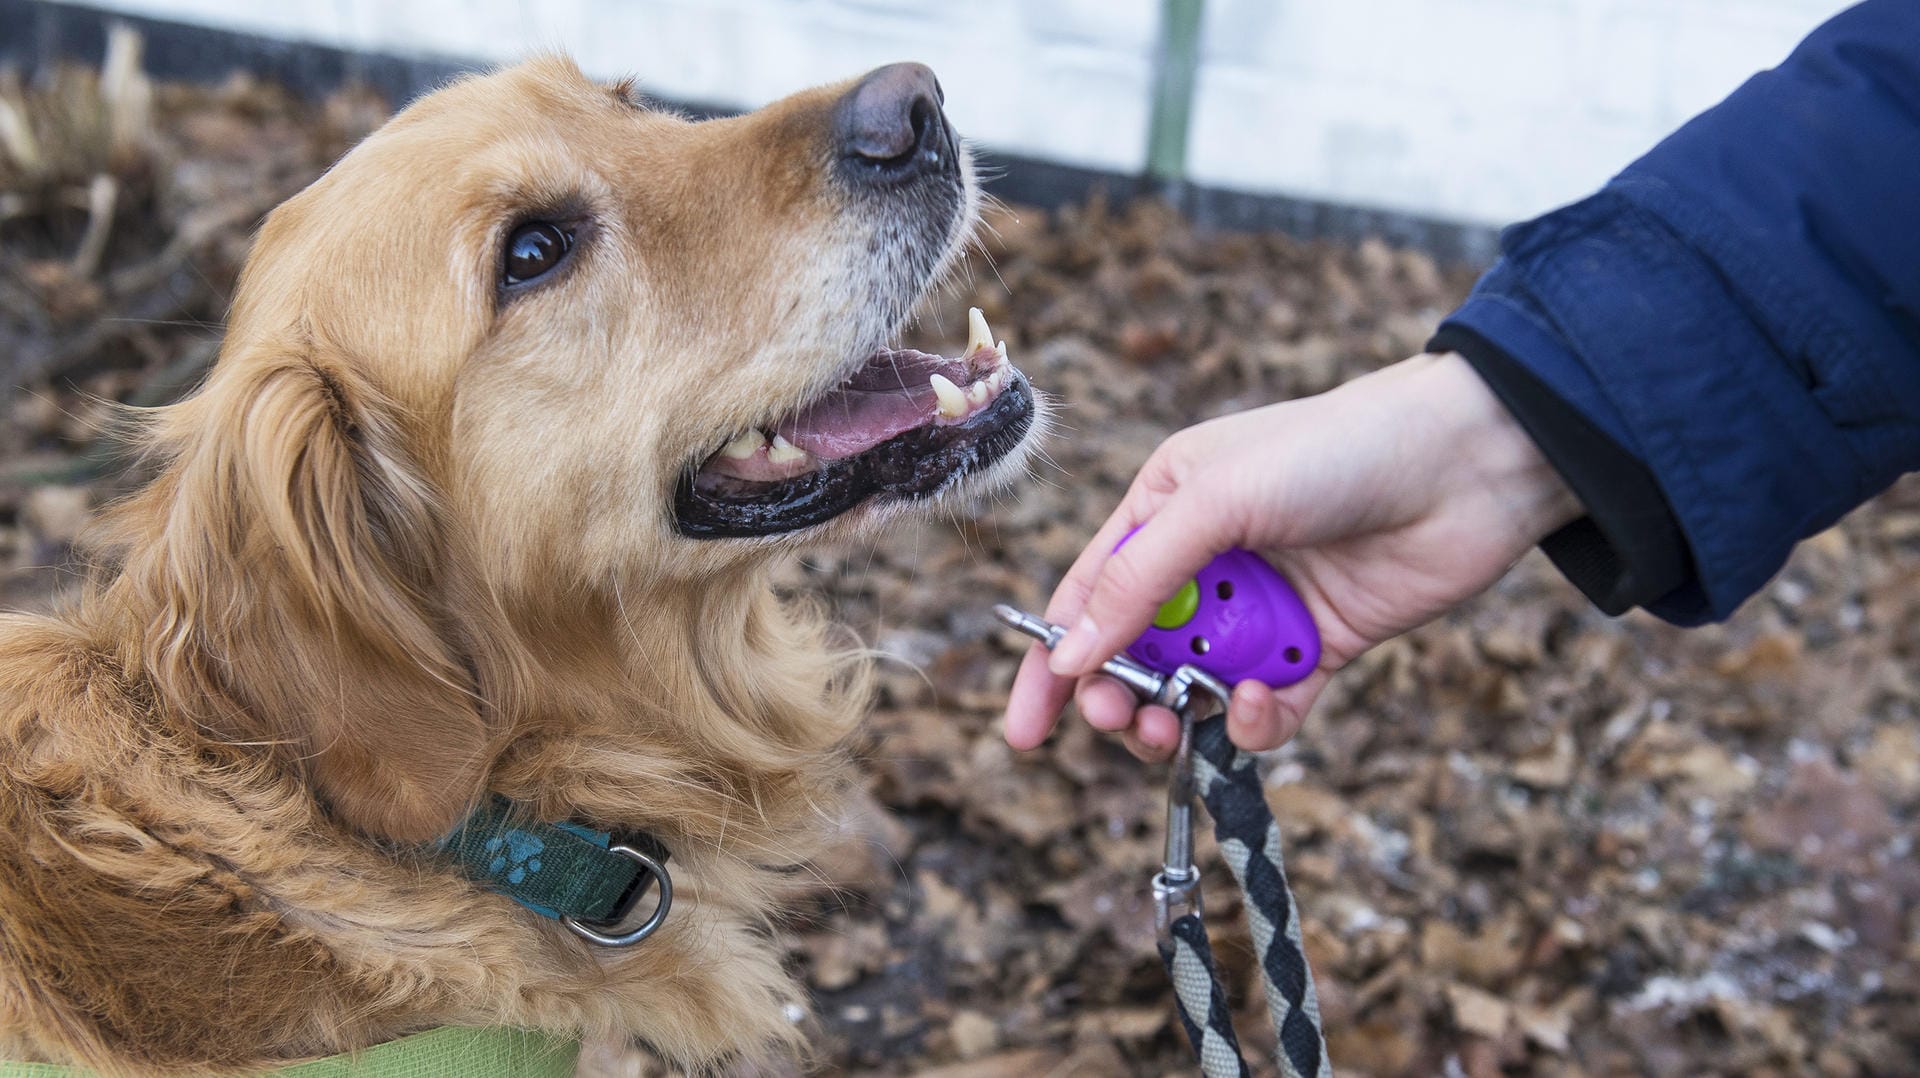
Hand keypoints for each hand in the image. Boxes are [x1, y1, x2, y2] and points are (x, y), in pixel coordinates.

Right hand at [1003, 352, 1581, 759]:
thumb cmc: (1334, 451)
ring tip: (1182, 723)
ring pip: (1197, 691)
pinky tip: (1270, 700)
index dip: (1052, 665)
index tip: (1025, 732)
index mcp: (1163, 510)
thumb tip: (1073, 657)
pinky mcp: (1318, 647)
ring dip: (1183, 717)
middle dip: (1118, 698)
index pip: (1086, 598)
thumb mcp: (1215, 501)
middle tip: (1124, 721)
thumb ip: (1137, 581)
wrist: (1466, 464)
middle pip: (1134, 656)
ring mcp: (1261, 609)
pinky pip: (1270, 708)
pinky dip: (1261, 719)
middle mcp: (1205, 562)